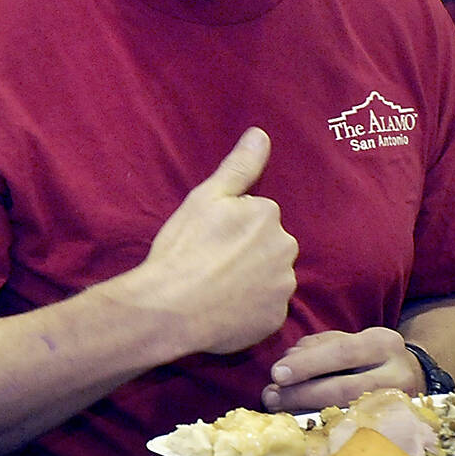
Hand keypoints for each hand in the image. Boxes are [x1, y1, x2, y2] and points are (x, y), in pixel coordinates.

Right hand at [99, 127, 295, 358]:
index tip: (208, 239)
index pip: (257, 215)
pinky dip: (250, 309)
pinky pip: (265, 309)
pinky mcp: (275, 320)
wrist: (169, 309)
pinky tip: (224, 308)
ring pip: (270, 278)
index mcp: (268, 215)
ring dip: (251, 281)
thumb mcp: (205, 199)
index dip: (230, 226)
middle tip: (211, 263)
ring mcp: (282, 288)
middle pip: (268, 246)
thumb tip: (261, 135)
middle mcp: (285, 249)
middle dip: (247, 252)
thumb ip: (239, 166)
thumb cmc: (183, 249)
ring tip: (216, 289)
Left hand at [262, 326, 418, 411]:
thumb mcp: (348, 340)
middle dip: (302, 393)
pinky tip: (301, 421)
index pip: (342, 352)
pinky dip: (323, 423)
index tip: (276, 374)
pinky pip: (353, 426)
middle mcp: (396, 373)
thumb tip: (289, 360)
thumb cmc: (366, 356)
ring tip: (279, 409)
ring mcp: (399, 404)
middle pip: (345, 387)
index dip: (307, 364)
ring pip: (348, 411)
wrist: (411, 375)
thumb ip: (318, 347)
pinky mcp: (394, 426)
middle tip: (271, 397)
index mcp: (382, 343)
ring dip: (307, 411)